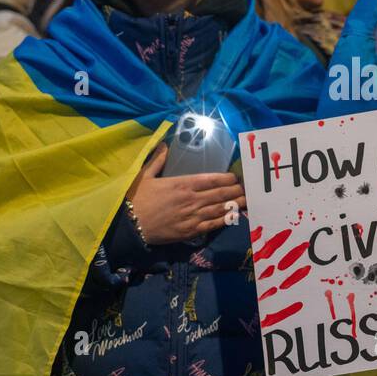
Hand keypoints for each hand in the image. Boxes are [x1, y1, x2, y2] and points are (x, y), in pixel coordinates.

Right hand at [124, 144, 244, 244]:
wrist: (129, 225)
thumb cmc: (136, 199)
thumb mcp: (144, 175)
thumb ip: (157, 160)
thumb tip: (163, 144)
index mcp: (182, 184)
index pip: (211, 179)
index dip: (226, 178)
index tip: (235, 177)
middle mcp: (191, 199)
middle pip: (220, 194)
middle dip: (235, 190)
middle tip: (247, 188)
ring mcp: (192, 216)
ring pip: (220, 208)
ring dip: (235, 204)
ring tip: (246, 200)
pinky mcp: (190, 231)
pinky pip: (212, 224)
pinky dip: (225, 220)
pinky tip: (234, 216)